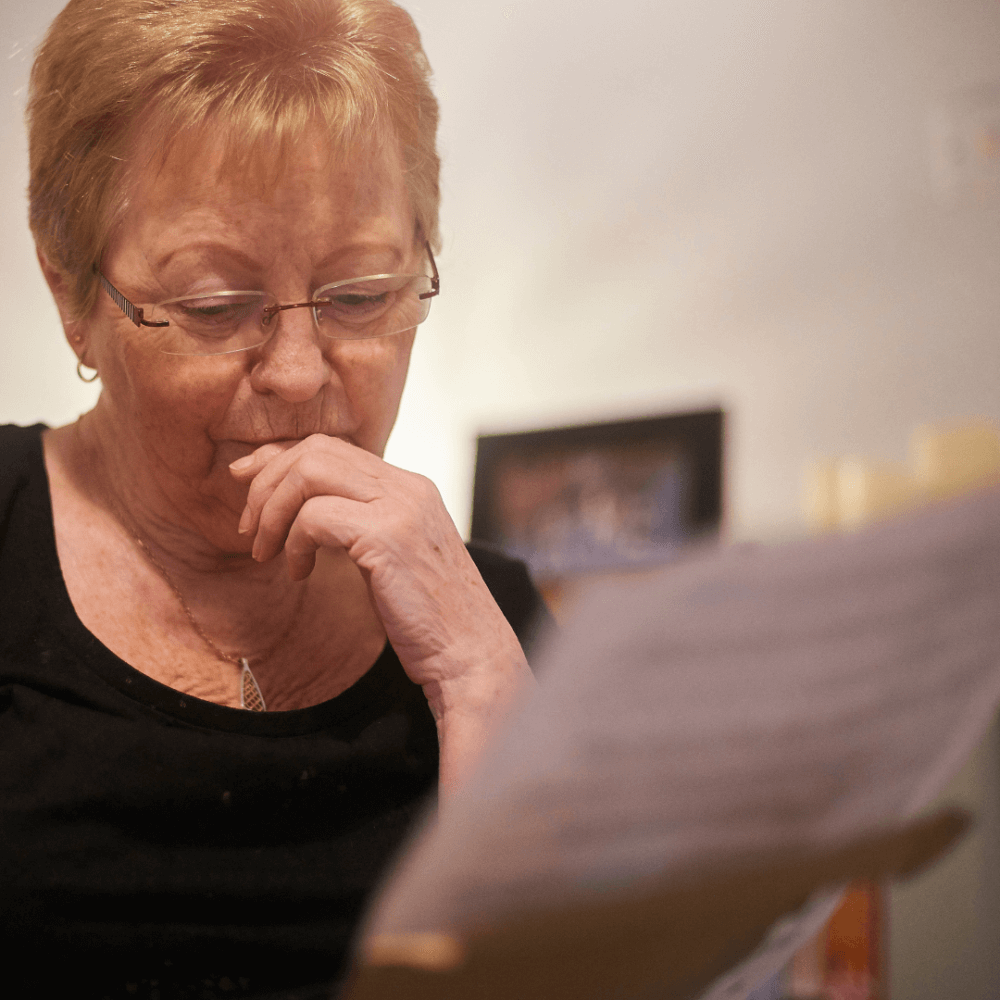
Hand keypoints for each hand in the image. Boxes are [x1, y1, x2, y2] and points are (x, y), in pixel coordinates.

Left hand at [230, 434, 533, 793]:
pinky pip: (315, 516)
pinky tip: (299, 574)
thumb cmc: (427, 616)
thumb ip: (357, 523)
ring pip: (309, 472)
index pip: (331, 448)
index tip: (245, 483)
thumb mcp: (390, 555)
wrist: (470, 655)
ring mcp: (401, 508)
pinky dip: (294, 542)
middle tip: (252, 530)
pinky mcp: (388, 537)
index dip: (278, 459)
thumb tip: (301, 508)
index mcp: (409, 487)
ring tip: (267, 552)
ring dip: (273, 510)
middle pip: (315, 450)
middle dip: (267, 484)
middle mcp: (408, 487)